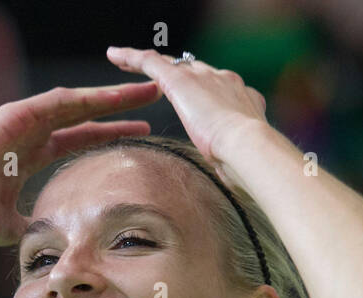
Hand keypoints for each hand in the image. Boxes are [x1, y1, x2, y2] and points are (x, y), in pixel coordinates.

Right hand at [0, 82, 159, 246]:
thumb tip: (50, 246)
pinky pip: (55, 103)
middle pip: (84, 115)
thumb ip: (32, 229)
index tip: (142, 131)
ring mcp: (20, 122)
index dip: (110, 134)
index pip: (79, 139)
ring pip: (74, 103)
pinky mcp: (11, 117)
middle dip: (119, 106)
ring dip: (110, 96)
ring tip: (142, 90)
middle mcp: (28, 134)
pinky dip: (83, 98)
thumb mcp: (9, 228)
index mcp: (30, 155)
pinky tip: (110, 96)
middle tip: (154, 96)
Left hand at [105, 46, 267, 186]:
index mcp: (241, 98)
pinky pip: (150, 62)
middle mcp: (223, 80)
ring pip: (169, 62)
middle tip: (159, 76)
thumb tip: (230, 175)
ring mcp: (203, 77)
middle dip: (176, 72)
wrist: (249, 146)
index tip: (196, 98)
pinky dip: (130, 57)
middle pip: (193, 70)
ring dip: (145, 61)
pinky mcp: (180, 80)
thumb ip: (230, 159)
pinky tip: (113, 56)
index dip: (203, 90)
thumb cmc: (249, 163)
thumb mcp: (240, 157)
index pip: (217, 88)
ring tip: (123, 60)